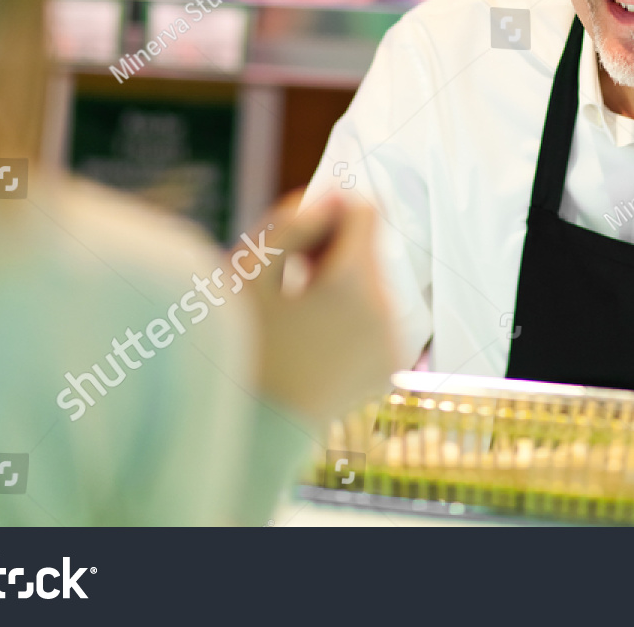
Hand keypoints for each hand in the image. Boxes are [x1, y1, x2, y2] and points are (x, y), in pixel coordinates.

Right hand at [241, 189, 398, 426]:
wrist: (255, 432)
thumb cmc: (239, 347)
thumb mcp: (247, 275)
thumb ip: (289, 224)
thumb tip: (331, 200)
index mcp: (351, 284)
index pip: (364, 210)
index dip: (327, 214)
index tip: (296, 241)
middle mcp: (386, 310)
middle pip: (370, 249)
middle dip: (332, 254)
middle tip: (287, 281)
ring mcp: (393, 341)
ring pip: (373, 283)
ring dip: (340, 286)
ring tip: (297, 314)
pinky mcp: (392, 365)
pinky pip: (377, 318)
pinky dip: (350, 318)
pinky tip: (314, 340)